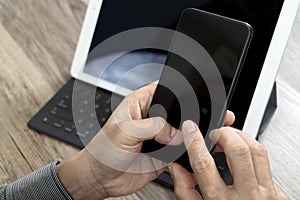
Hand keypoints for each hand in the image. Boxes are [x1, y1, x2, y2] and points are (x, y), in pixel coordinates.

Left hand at [57, 82, 234, 198]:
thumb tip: (175, 132)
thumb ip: (153, 126)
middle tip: (196, 121)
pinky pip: (181, 151)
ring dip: (188, 136)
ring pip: (182, 131)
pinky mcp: (163, 154)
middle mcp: (152, 118)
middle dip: (188, 116)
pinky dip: (186, 152)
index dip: (180, 89)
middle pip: (178, 110)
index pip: (165, 88)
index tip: (196, 93)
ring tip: (192, 138)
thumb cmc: (103, 151)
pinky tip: (186, 153)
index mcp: (140, 103)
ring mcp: (159, 136)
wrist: (100, 179)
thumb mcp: (126, 131)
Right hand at [169, 123, 287, 199]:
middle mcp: (246, 196)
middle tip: (215, 133)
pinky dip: (253, 153)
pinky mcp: (278, 194)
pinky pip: (267, 164)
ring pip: (257, 151)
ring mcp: (265, 194)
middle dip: (223, 133)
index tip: (190, 129)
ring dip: (241, 137)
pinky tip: (244, 157)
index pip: (204, 164)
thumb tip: (176, 167)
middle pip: (238, 150)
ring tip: (230, 138)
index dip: (194, 141)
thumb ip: (185, 190)